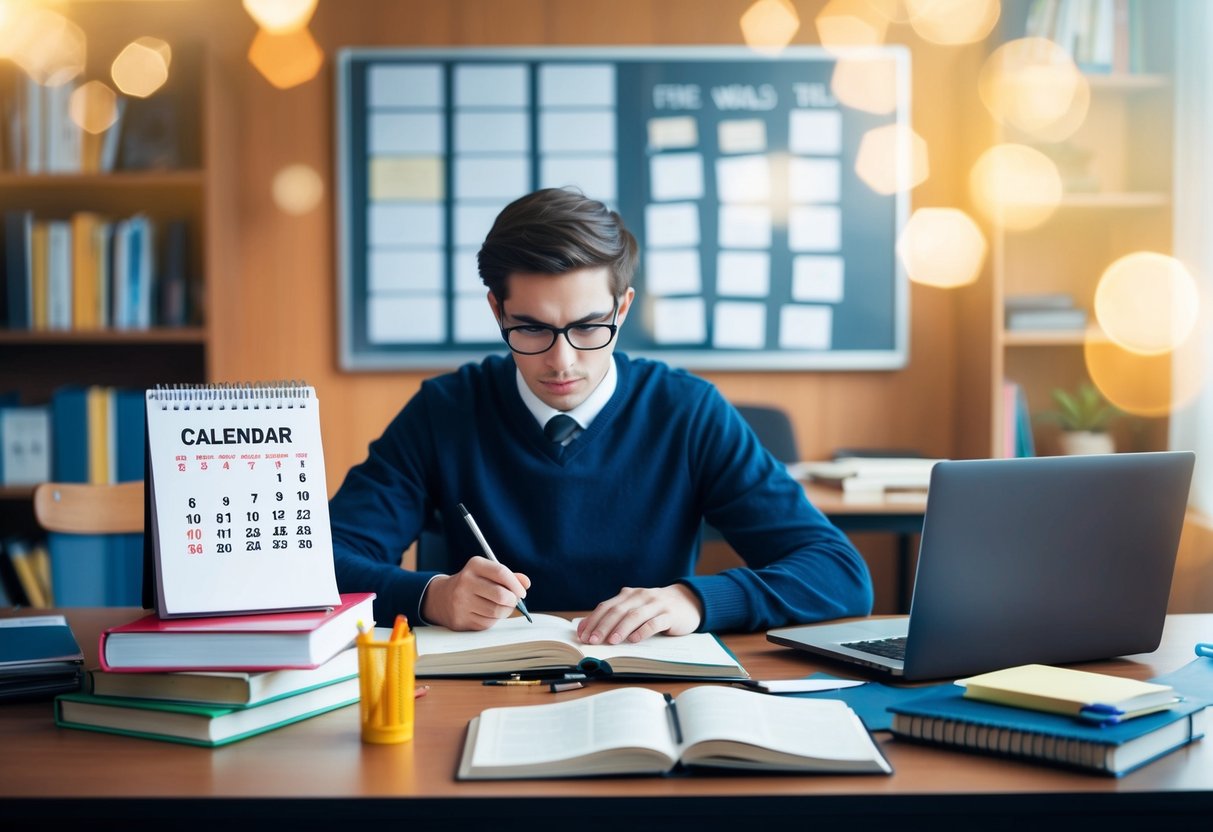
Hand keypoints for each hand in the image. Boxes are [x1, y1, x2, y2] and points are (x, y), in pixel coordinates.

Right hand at [420, 556, 530, 629]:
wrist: (442, 597)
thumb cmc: (472, 583)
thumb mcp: (487, 573)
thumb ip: (508, 576)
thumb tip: (526, 583)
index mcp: (474, 565)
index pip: (501, 572)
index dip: (516, 585)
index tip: (522, 592)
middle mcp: (465, 582)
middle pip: (501, 595)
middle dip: (513, 601)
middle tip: (513, 601)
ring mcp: (461, 602)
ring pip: (496, 612)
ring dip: (505, 612)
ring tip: (502, 607)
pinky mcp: (460, 619)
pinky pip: (487, 623)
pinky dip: (493, 620)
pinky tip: (487, 613)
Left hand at [575, 584, 702, 644]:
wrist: (687, 601)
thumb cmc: (655, 609)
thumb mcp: (635, 608)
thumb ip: (616, 616)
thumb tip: (588, 630)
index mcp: (628, 594)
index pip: (606, 606)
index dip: (593, 620)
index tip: (582, 635)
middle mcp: (640, 596)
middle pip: (618, 611)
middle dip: (603, 626)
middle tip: (593, 640)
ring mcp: (656, 604)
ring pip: (635, 615)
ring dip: (621, 628)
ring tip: (611, 641)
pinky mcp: (670, 614)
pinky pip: (654, 622)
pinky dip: (643, 630)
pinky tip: (634, 639)